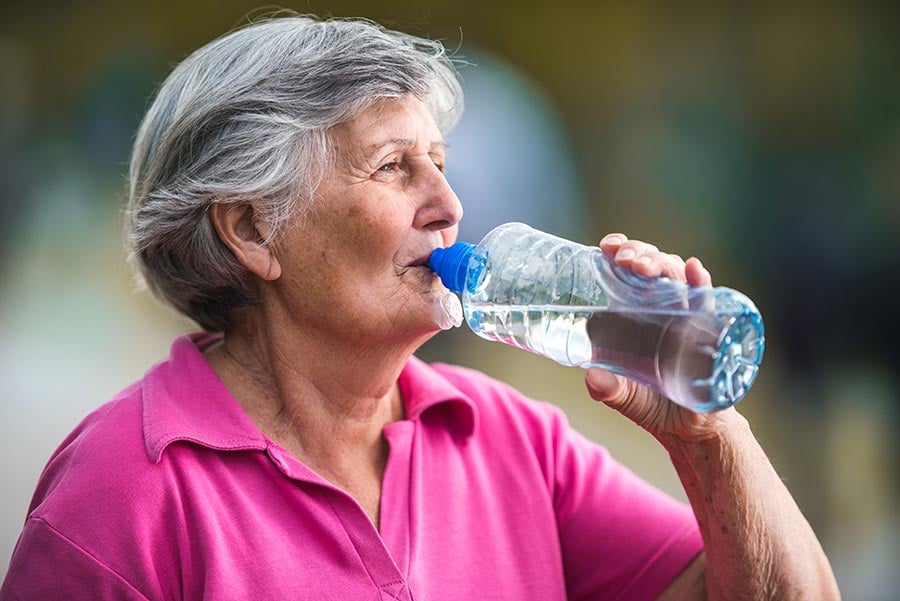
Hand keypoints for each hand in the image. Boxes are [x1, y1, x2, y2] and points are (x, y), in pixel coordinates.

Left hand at [584, 233, 740, 442]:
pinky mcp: (708, 330)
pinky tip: (693, 269)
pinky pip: (706, 301)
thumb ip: (608, 389)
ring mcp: (685, 316)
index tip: (606, 247)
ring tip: (644, 266)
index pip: (627, 273)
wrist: (689, 429)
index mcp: (635, 315)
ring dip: (661, 264)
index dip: (619, 253)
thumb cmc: (652, 406)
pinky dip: (700, 283)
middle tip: (624, 258)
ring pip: (675, 277)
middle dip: (638, 253)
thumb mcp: (624, 398)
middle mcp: (660, 309)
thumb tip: (592, 378)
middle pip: (651, 267)